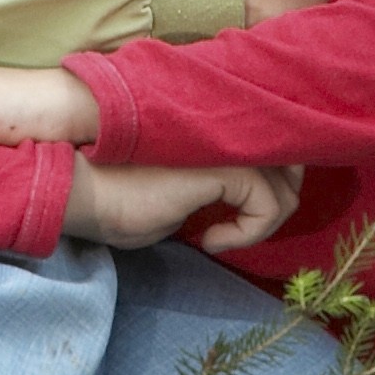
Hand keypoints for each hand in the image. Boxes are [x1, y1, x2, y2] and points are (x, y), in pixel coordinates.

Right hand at [63, 157, 300, 250]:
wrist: (84, 191)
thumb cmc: (115, 200)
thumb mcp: (171, 202)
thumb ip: (208, 194)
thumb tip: (233, 205)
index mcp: (213, 134)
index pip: (271, 146)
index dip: (272, 182)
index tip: (236, 220)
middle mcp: (226, 132)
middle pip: (290, 161)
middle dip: (278, 200)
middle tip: (241, 228)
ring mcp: (226, 145)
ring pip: (286, 187)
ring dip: (261, 223)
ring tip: (221, 237)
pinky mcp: (224, 166)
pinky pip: (269, 205)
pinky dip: (250, 233)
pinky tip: (212, 242)